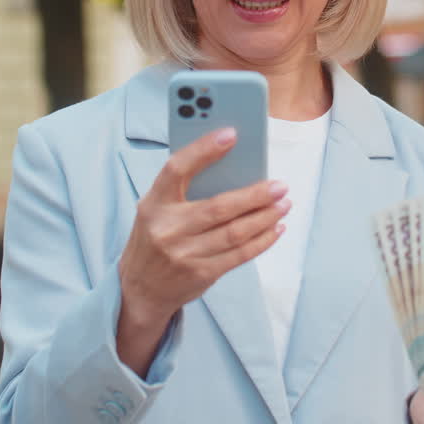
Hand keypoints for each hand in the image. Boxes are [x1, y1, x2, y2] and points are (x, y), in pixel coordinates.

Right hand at [117, 127, 288, 369]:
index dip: (203, 149)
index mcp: (153, 203)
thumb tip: (235, 166)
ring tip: (283, 204)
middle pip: (219, 206)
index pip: (177, 169)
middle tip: (279, 185)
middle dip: (256, 194)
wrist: (140, 289)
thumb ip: (185, 189)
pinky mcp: (201, 274)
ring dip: (265, 217)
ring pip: (235, 232)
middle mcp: (167, 228)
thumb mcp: (157, 209)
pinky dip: (263, 240)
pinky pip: (240, 255)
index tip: (231, 134)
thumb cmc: (155, 237)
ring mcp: (184, 254)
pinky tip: (276, 227)